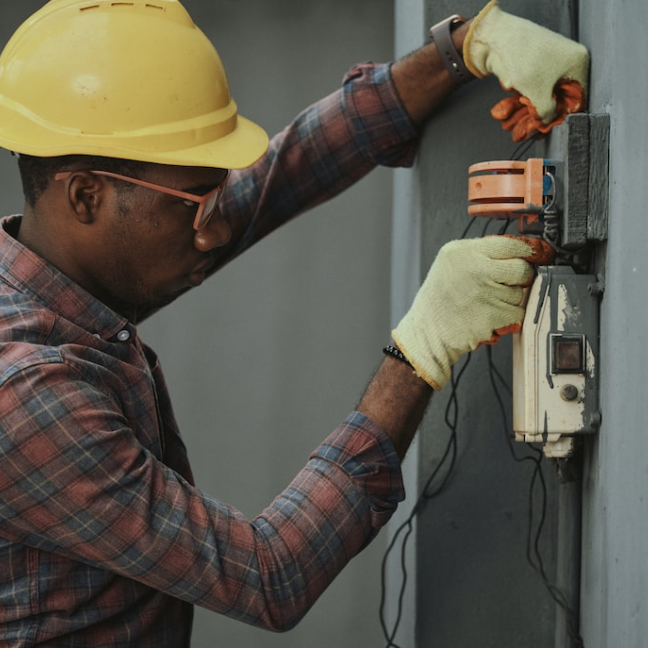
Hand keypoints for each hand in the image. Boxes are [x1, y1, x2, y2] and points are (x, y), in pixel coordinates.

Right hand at [392, 236, 553, 390]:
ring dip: (512, 300)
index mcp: (462, 252)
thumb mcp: (451, 263)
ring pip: (521, 293)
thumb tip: (522, 250)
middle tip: (508, 284)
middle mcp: (474, 270)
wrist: (427, 332)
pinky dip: (510, 317)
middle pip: (522, 268)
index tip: (541, 254)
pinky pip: (518, 313)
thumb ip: (482, 252)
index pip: (510, 244)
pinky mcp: (492, 316)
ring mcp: (484, 294)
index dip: (531, 250)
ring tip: (488, 303)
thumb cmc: (440, 299)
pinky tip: (491, 316)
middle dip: (522, 278)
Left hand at [464, 1, 588, 139]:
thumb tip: (547, 123)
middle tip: (524, 132)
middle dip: (536, 117)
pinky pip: (527, 90)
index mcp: (577, 64)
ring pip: (537, 97)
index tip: (546, 130)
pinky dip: (516, 103)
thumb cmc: (522, 59)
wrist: (496, 38)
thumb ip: (546, 113)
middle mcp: (566, 63)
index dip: (560, 117)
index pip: (576, 99)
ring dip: (522, 114)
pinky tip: (505, 117)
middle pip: (554, 99)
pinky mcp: (531, 68)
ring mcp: (547, 65)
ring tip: (509, 126)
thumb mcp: (538, 93)